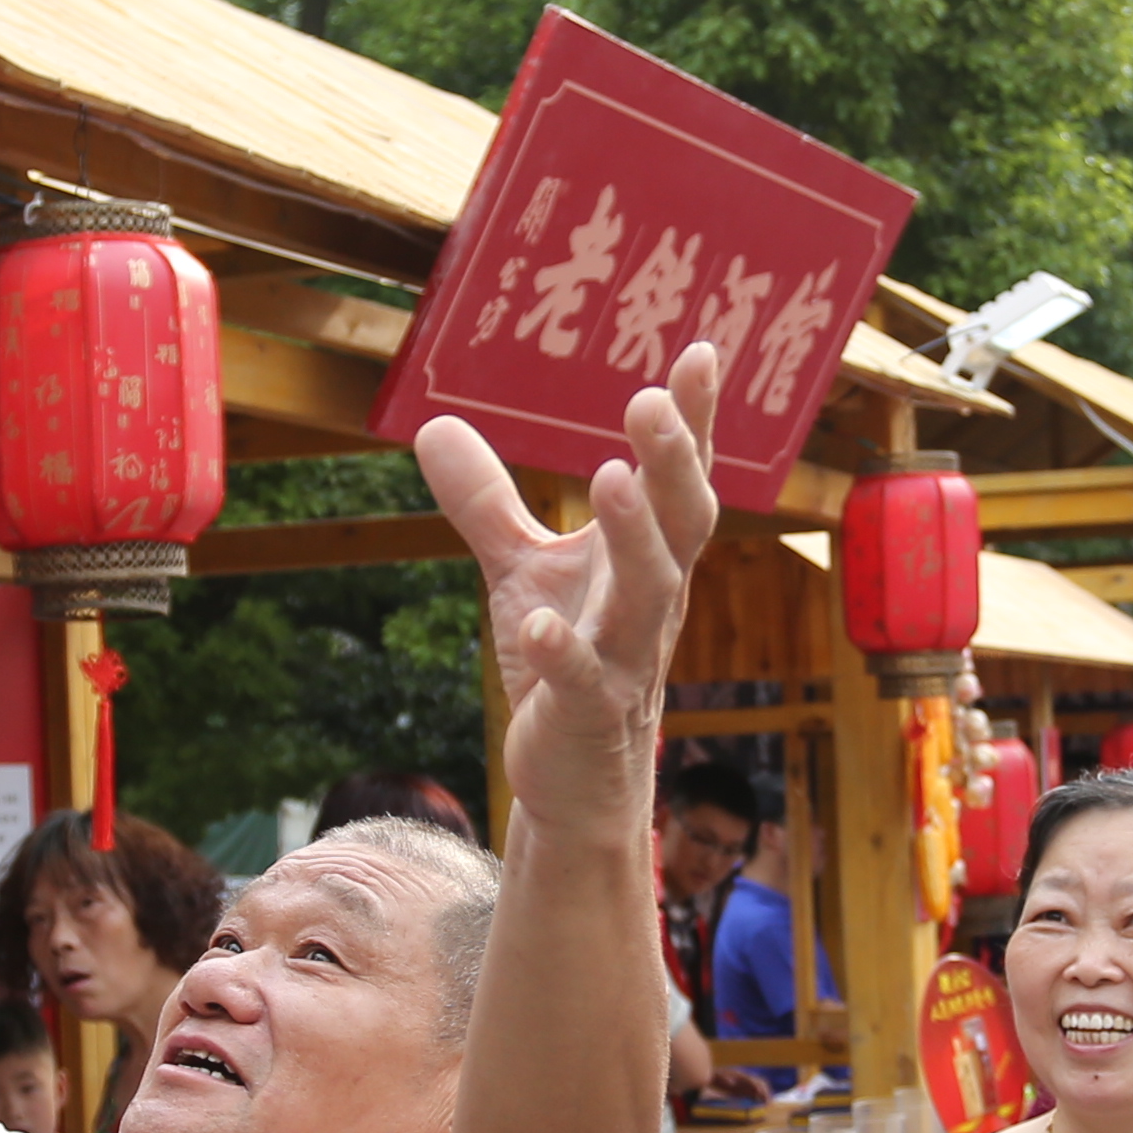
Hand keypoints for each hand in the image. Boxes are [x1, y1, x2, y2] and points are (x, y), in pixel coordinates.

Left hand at [420, 343, 722, 824]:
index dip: (694, 424)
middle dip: (670, 464)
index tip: (702, 352)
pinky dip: (568, 653)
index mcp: (649, 561)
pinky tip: (545, 625)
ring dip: (635, 538)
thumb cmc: (567, 665)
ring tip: (611, 477)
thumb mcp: (523, 572)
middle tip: (650, 401)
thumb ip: (488, 502)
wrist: (579, 781)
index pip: (678, 483)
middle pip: (678, 526)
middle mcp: (652, 603)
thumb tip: (430, 423)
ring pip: (647, 596)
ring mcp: (627, 661)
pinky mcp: (590, 717)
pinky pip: (586, 683)